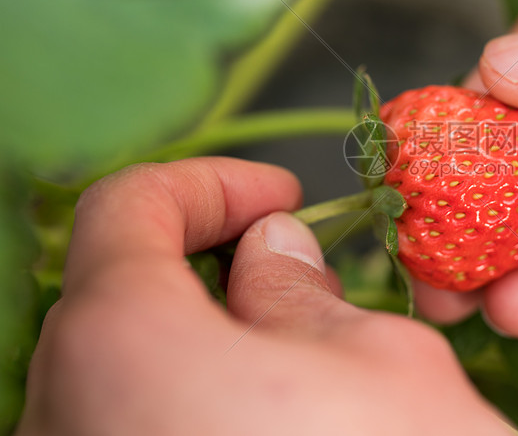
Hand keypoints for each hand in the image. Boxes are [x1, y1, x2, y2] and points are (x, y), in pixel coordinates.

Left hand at [18, 158, 512, 434]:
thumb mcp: (383, 365)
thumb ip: (305, 289)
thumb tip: (269, 250)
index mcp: (121, 347)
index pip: (125, 210)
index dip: (210, 183)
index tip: (279, 199)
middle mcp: (60, 425)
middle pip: (114, 300)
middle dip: (208, 270)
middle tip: (298, 278)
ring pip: (121, 382)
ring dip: (202, 348)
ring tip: (301, 370)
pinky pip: (129, 434)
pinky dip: (190, 412)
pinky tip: (271, 432)